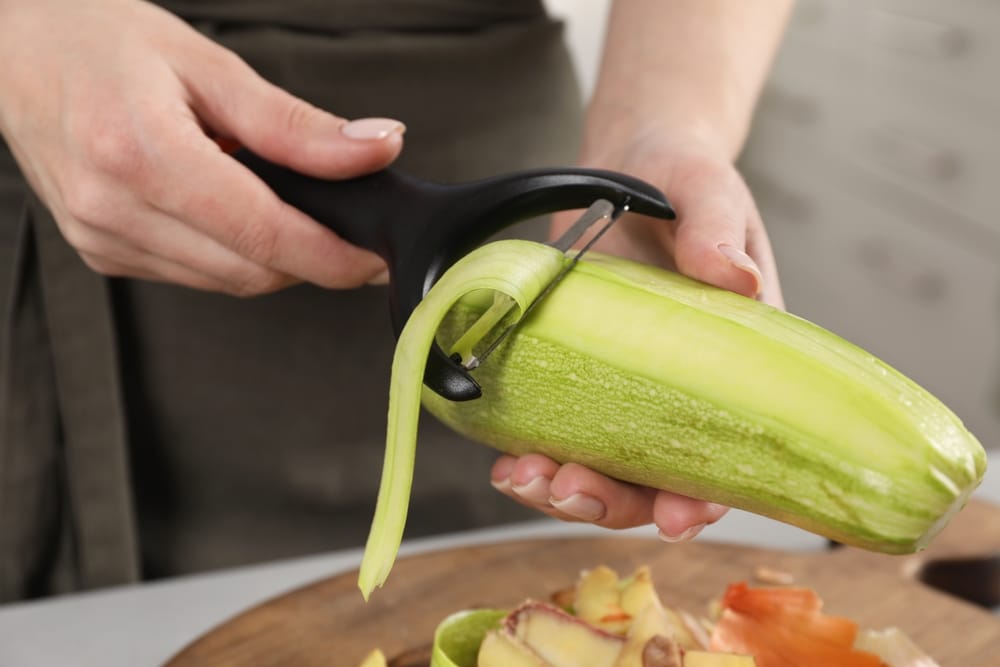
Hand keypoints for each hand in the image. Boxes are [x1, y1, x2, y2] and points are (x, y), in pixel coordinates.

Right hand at [0, 0, 403, 294]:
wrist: (13, 46)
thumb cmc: (101, 40)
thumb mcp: (209, 65)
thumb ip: (296, 125)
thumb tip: (378, 150)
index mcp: (141, 155)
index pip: (265, 237)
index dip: (334, 256)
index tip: (378, 256)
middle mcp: (113, 210)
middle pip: (251, 272)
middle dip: (313, 260)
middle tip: (349, 228)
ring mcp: (101, 239)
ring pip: (226, 282)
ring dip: (274, 258)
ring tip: (287, 205)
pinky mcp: (101, 252)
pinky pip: (194, 274)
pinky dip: (232, 254)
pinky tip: (233, 211)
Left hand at [490, 132, 784, 539]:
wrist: (635, 163)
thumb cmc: (688, 181)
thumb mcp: (710, 193)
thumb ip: (718, 230)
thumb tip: (739, 277)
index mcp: (733, 364)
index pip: (728, 451)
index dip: (704, 496)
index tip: (675, 517)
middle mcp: (677, 387)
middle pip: (652, 478)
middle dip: (610, 500)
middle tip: (568, 487)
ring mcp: (623, 384)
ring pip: (600, 467)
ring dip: (562, 489)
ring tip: (523, 476)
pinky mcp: (575, 369)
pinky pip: (556, 428)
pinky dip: (531, 453)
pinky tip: (506, 458)